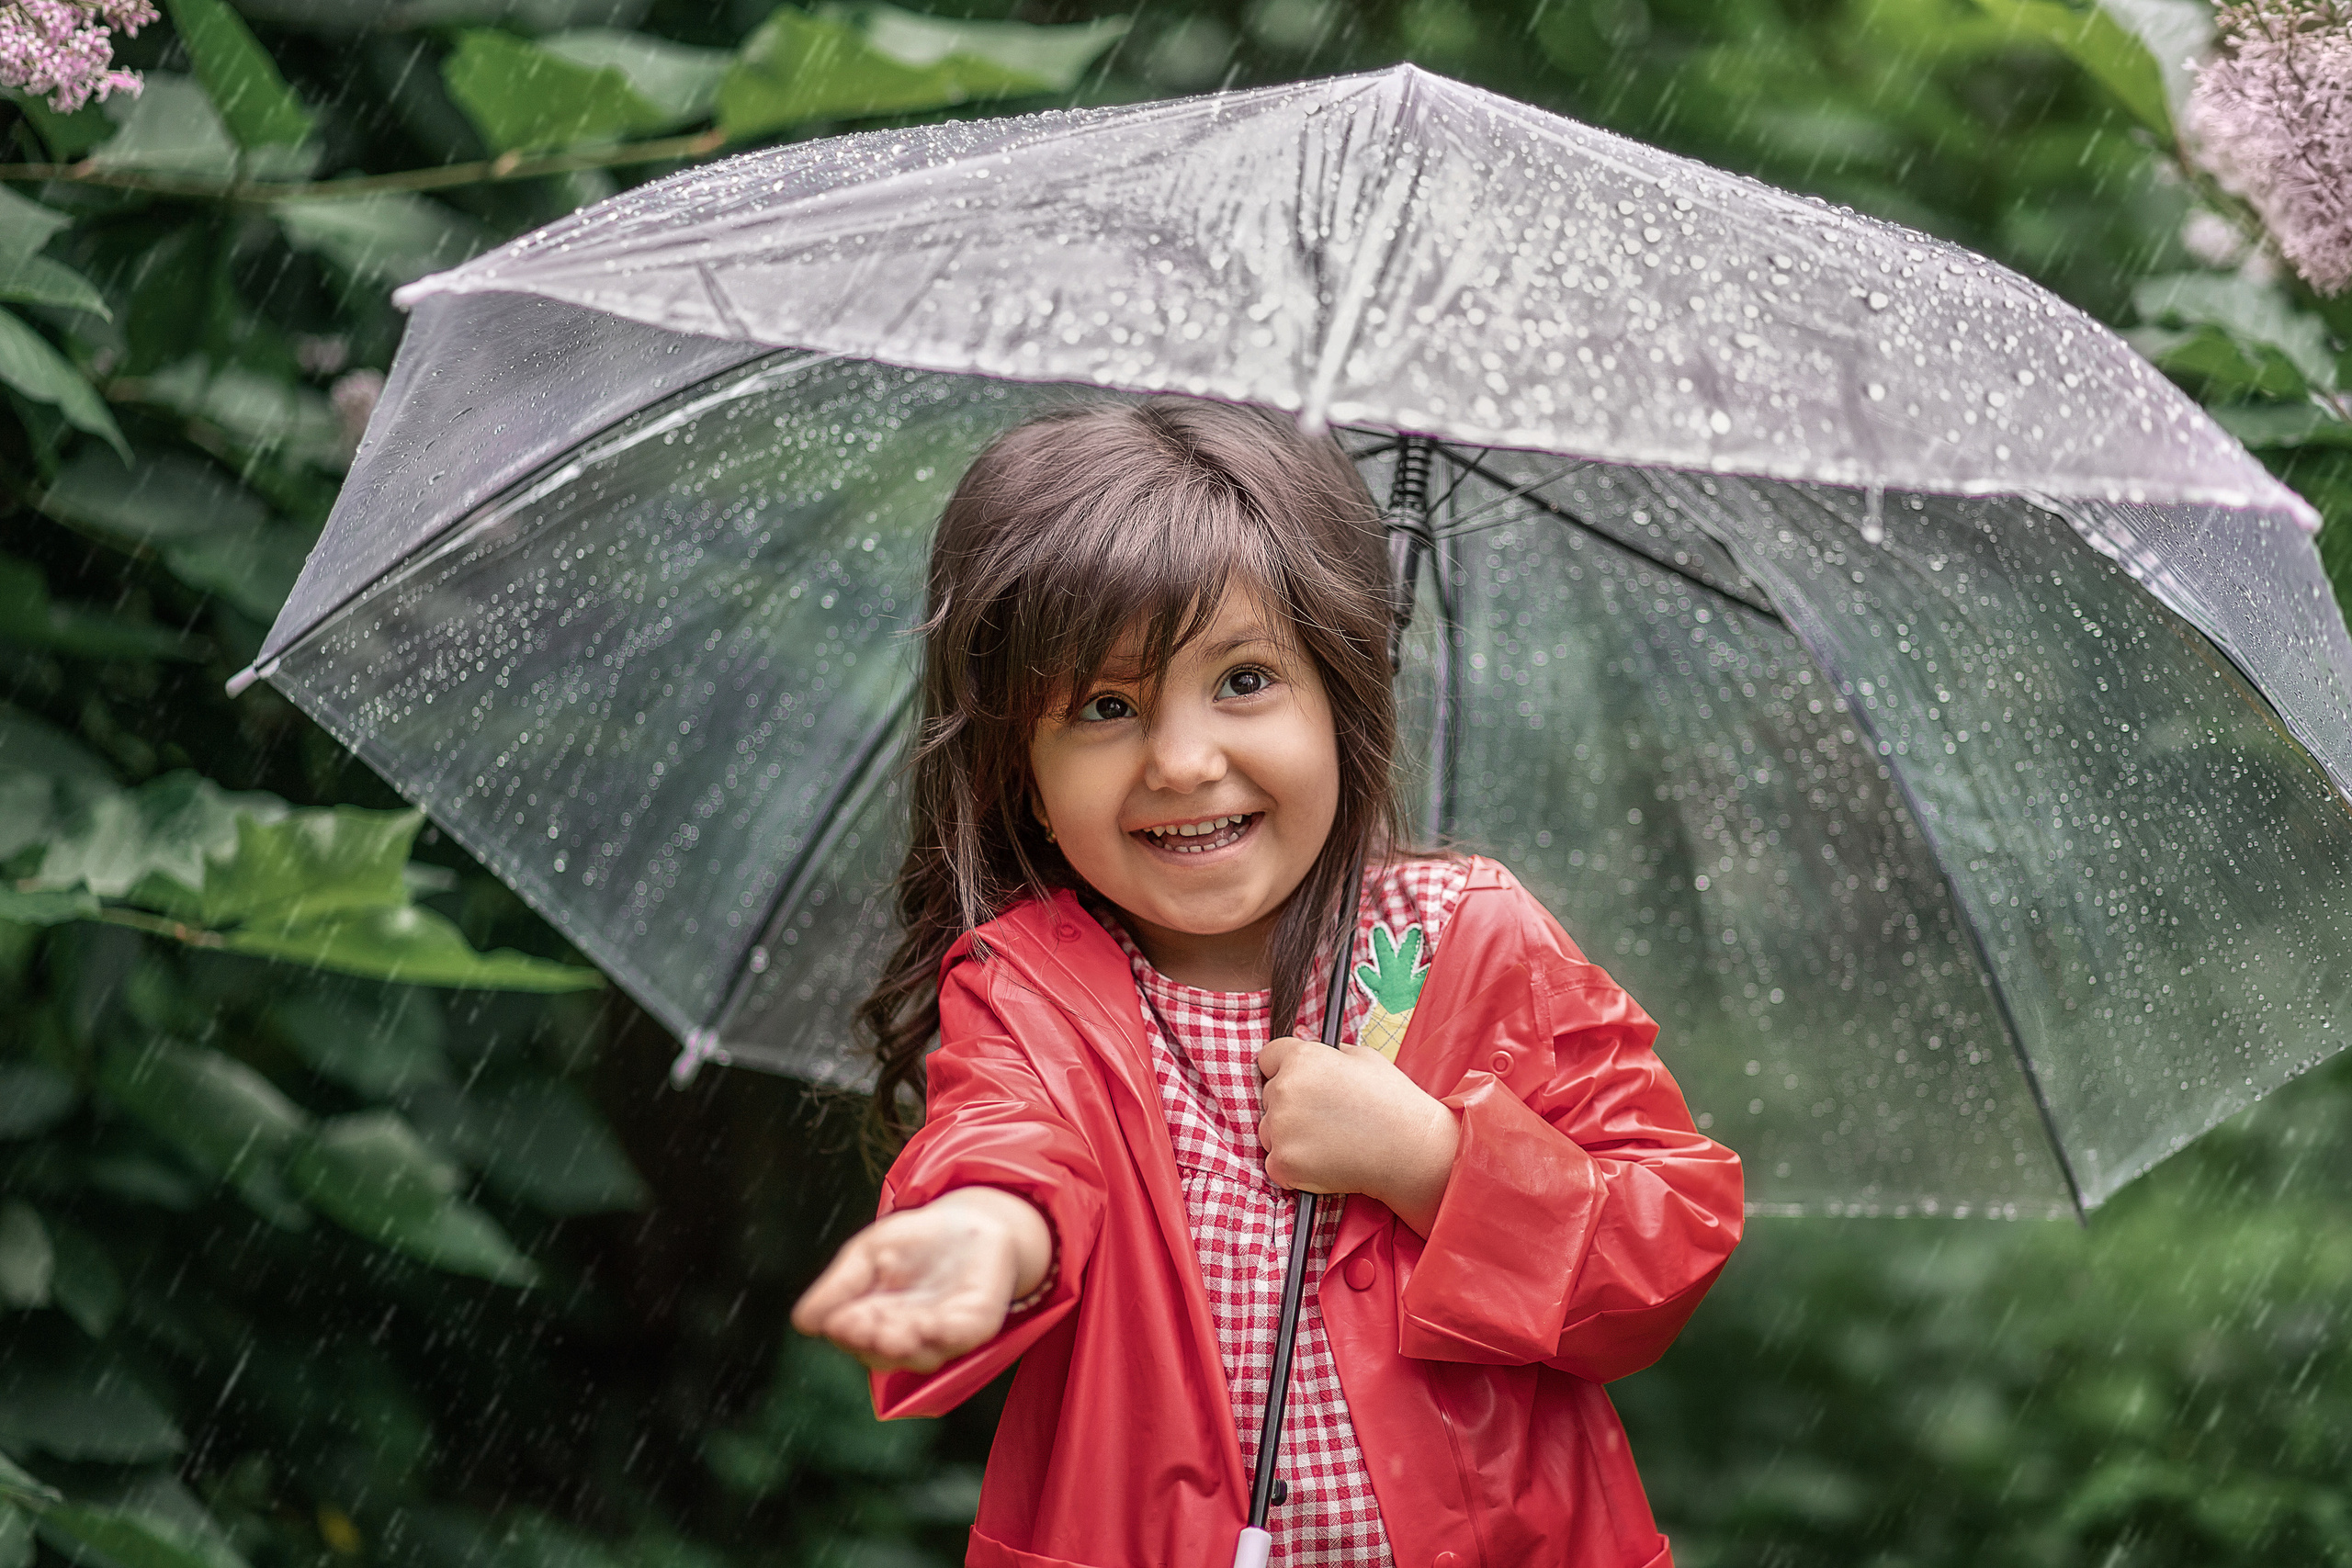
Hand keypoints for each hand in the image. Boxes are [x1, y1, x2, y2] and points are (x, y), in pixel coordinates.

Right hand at [790, 1187, 1052, 1371]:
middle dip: (873, 1340)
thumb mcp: (867, 1254)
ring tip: (893, 1332)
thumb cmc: (914, 1242)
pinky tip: (931, 1325)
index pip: (854, 1337)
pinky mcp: (975, 1325)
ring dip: (905, 1344)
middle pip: (884, 1352)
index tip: (837, 1321)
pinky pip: (960, 1338)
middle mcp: (906, 1337)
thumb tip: (801, 1324)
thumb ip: (840, 1286)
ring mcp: (942, 1336)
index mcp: (874, 1322)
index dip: (847, 1331)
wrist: (970, 1219)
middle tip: (862, 1326)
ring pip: (920, 1355)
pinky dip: (945, 1335)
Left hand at [1256, 1036, 1459, 1235]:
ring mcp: (1281, 1128)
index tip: (1298, 1082)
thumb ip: (1327, 1052)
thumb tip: (1304, 1043)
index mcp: (1302, 1059)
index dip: (1284, 1068)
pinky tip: (1325, 1161)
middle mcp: (1284, 1090)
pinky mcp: (1283, 1163)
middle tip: (1326, 1117)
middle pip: (1269, 1096)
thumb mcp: (1364, 1058)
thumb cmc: (1393, 1102)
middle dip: (1290, 1105)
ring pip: (1269, 1131)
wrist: (1410, 1150)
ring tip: (1329, 1141)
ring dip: (1289, 1136)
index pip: (1268, 1057)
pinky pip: (1276, 1164)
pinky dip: (1295, 1167)